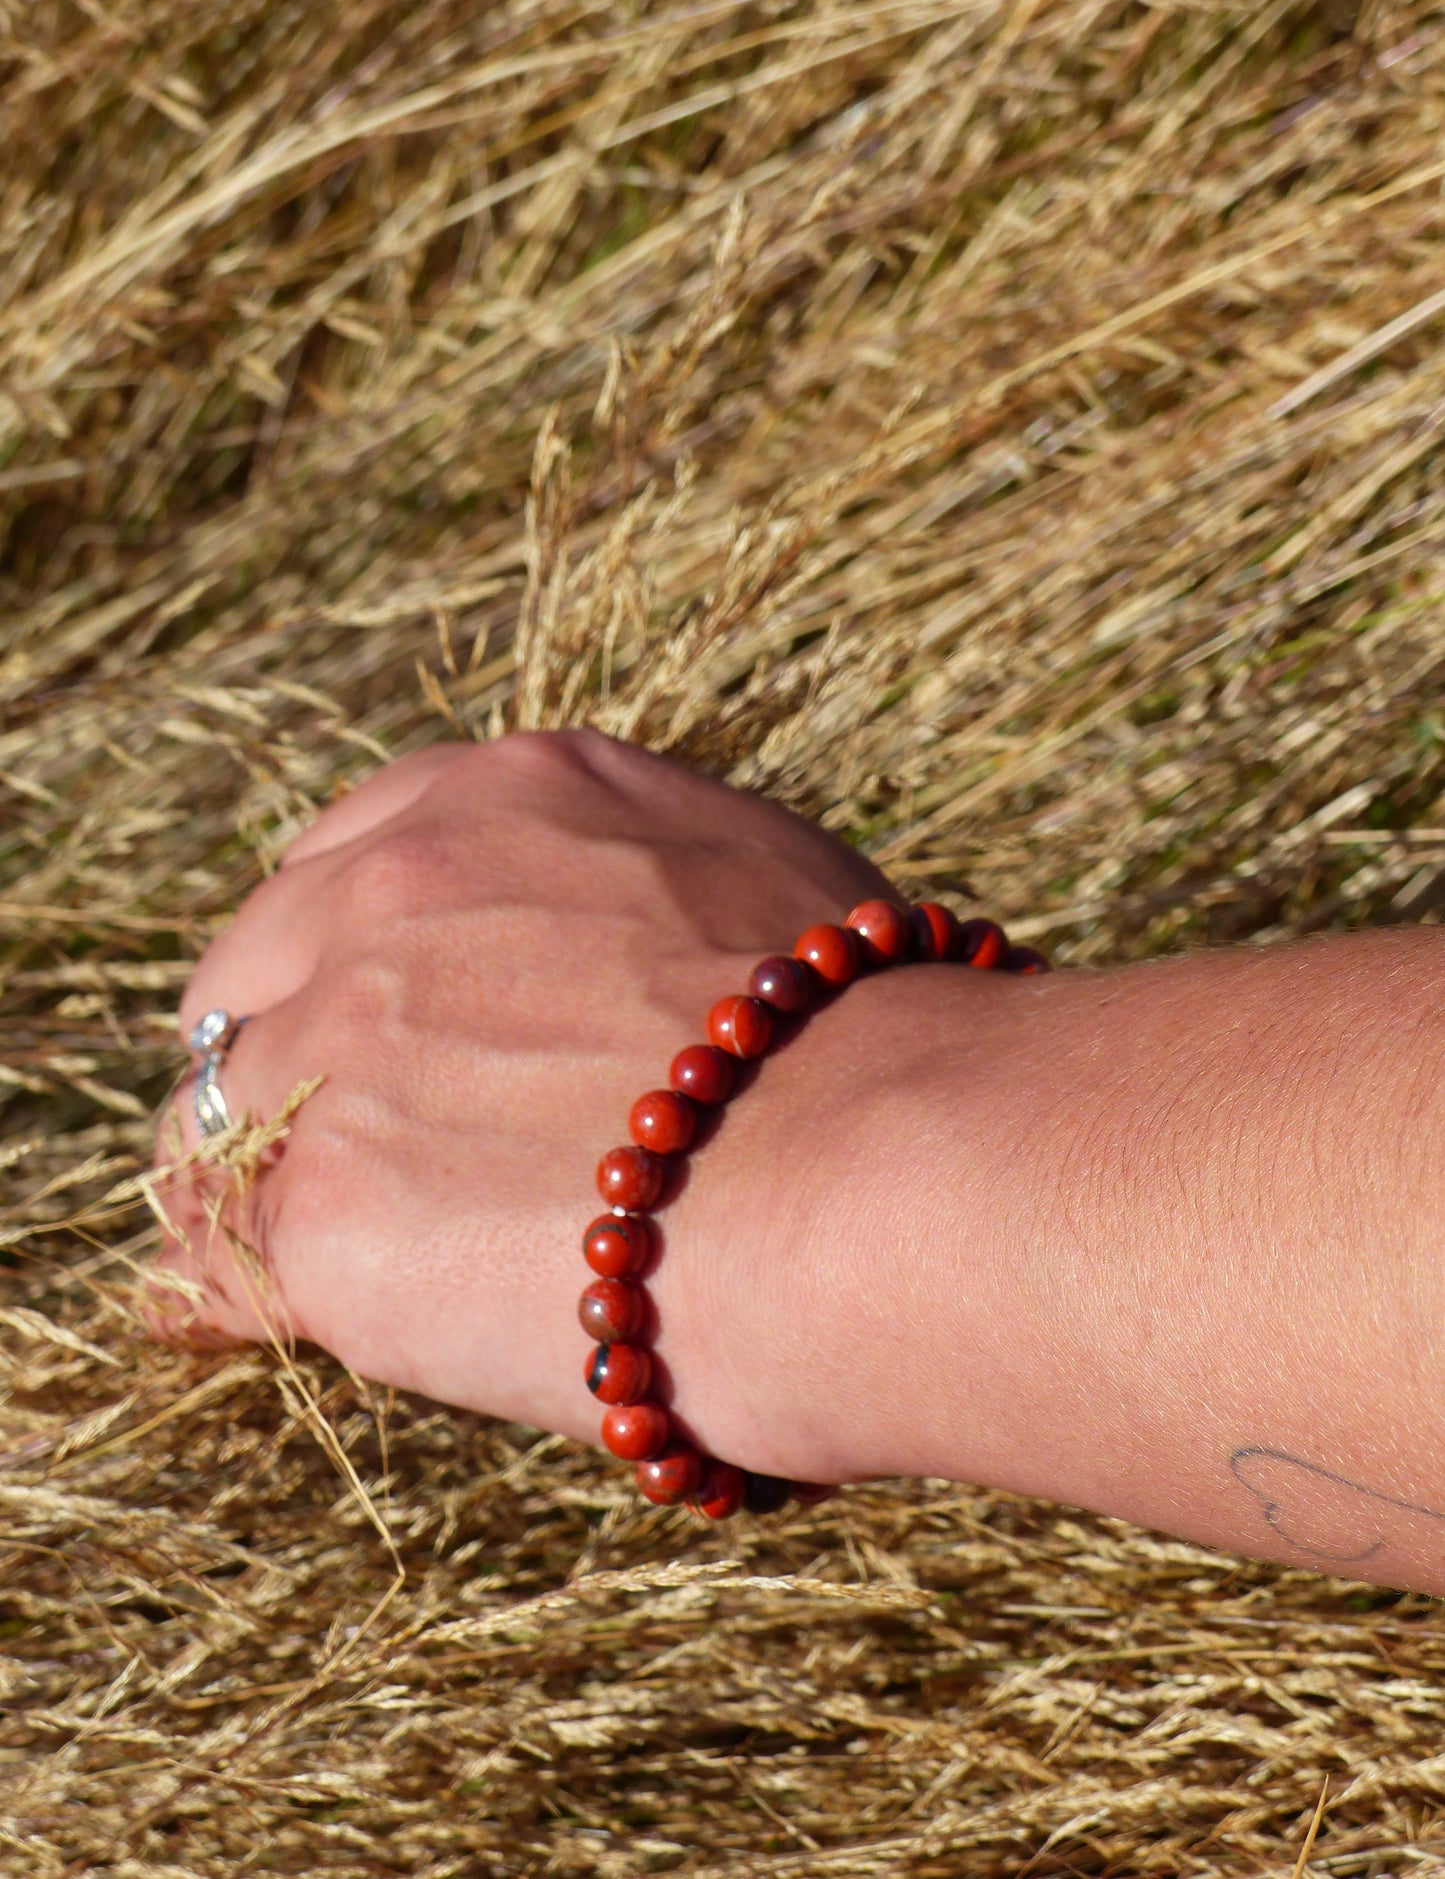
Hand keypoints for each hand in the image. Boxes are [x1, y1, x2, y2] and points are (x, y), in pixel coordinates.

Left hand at [150, 730, 894, 1477]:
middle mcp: (398, 892)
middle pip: (251, 978)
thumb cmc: (876, 1048)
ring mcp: (346, 1042)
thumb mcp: (750, 880)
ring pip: (211, 1126)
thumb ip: (631, 894)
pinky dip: (229, 1301)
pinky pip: (206, 1265)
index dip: (349, 959)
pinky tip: (278, 1331)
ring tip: (354, 1268)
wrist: (891, 1166)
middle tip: (359, 1154)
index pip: (345, 861)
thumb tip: (617, 972)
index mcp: (506, 798)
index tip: (375, 1029)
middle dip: (289, 1060)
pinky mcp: (324, 1204)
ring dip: (267, 1190)